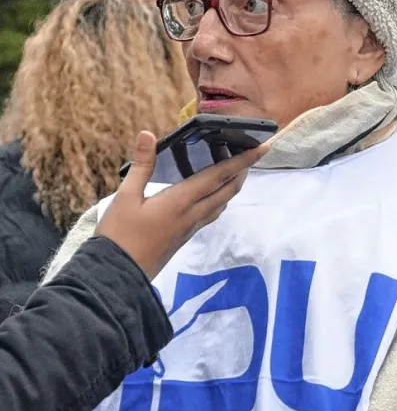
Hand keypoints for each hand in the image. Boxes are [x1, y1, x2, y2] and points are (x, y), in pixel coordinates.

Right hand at [95, 131, 267, 278]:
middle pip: (227, 190)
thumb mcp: (125, 196)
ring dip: (233, 185)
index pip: (219, 176)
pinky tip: (212, 195)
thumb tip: (147, 134)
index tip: (263, 149)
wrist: (118, 275)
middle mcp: (192, 215)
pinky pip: (211, 214)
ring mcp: (191, 228)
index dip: (243, 161)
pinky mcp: (185, 237)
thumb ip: (141, 165)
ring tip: (236, 170)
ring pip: (221, 203)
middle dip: (243, 171)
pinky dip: (220, 198)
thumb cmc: (118, 235)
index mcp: (181, 201)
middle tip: (253, 153)